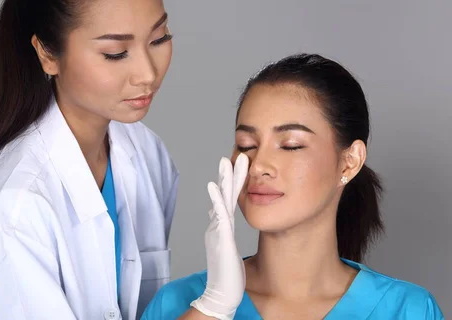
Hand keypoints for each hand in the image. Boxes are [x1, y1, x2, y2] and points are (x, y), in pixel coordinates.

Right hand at [190, 154, 248, 319]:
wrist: (221, 296)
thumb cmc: (228, 277)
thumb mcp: (231, 251)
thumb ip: (229, 238)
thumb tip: (229, 229)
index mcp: (222, 228)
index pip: (229, 200)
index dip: (233, 184)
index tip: (237, 167)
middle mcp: (217, 226)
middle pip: (224, 195)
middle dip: (230, 175)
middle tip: (236, 155)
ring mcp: (217, 230)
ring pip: (221, 199)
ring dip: (224, 180)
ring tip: (226, 161)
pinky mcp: (220, 237)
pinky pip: (218, 215)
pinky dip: (216, 199)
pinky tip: (214, 186)